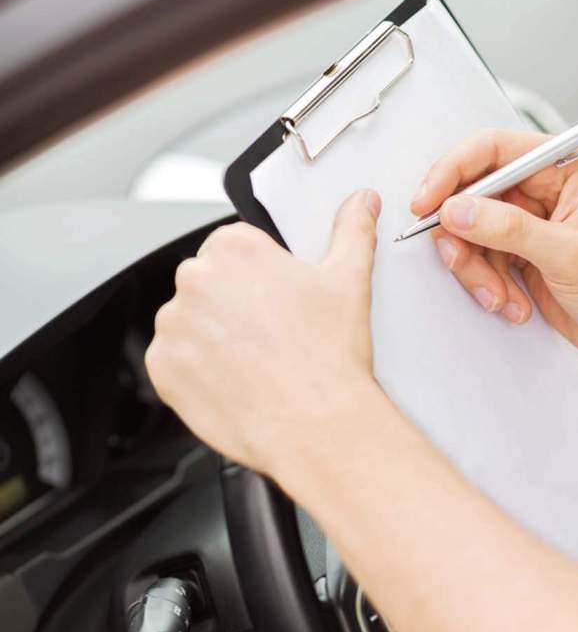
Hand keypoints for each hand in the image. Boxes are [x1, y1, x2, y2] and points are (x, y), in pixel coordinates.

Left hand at [145, 189, 380, 477]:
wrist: (313, 426)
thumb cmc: (327, 359)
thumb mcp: (349, 282)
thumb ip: (352, 231)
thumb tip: (360, 204)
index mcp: (234, 248)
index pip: (233, 249)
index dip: (258, 278)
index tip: (275, 301)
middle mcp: (195, 280)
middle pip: (207, 285)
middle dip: (232, 307)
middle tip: (270, 336)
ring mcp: (173, 325)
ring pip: (189, 325)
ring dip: (211, 339)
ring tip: (254, 363)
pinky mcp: (162, 368)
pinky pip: (172, 363)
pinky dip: (195, 373)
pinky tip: (233, 381)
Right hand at [411, 128, 577, 366]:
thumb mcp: (569, 256)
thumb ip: (509, 229)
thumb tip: (460, 210)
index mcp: (566, 167)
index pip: (493, 150)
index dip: (453, 173)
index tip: (428, 202)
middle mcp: (545, 189)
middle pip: (473, 195)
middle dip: (463, 236)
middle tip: (460, 262)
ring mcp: (530, 222)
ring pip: (471, 233)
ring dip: (477, 271)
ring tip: (500, 296)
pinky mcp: (520, 253)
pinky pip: (482, 260)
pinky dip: (487, 285)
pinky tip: (513, 303)